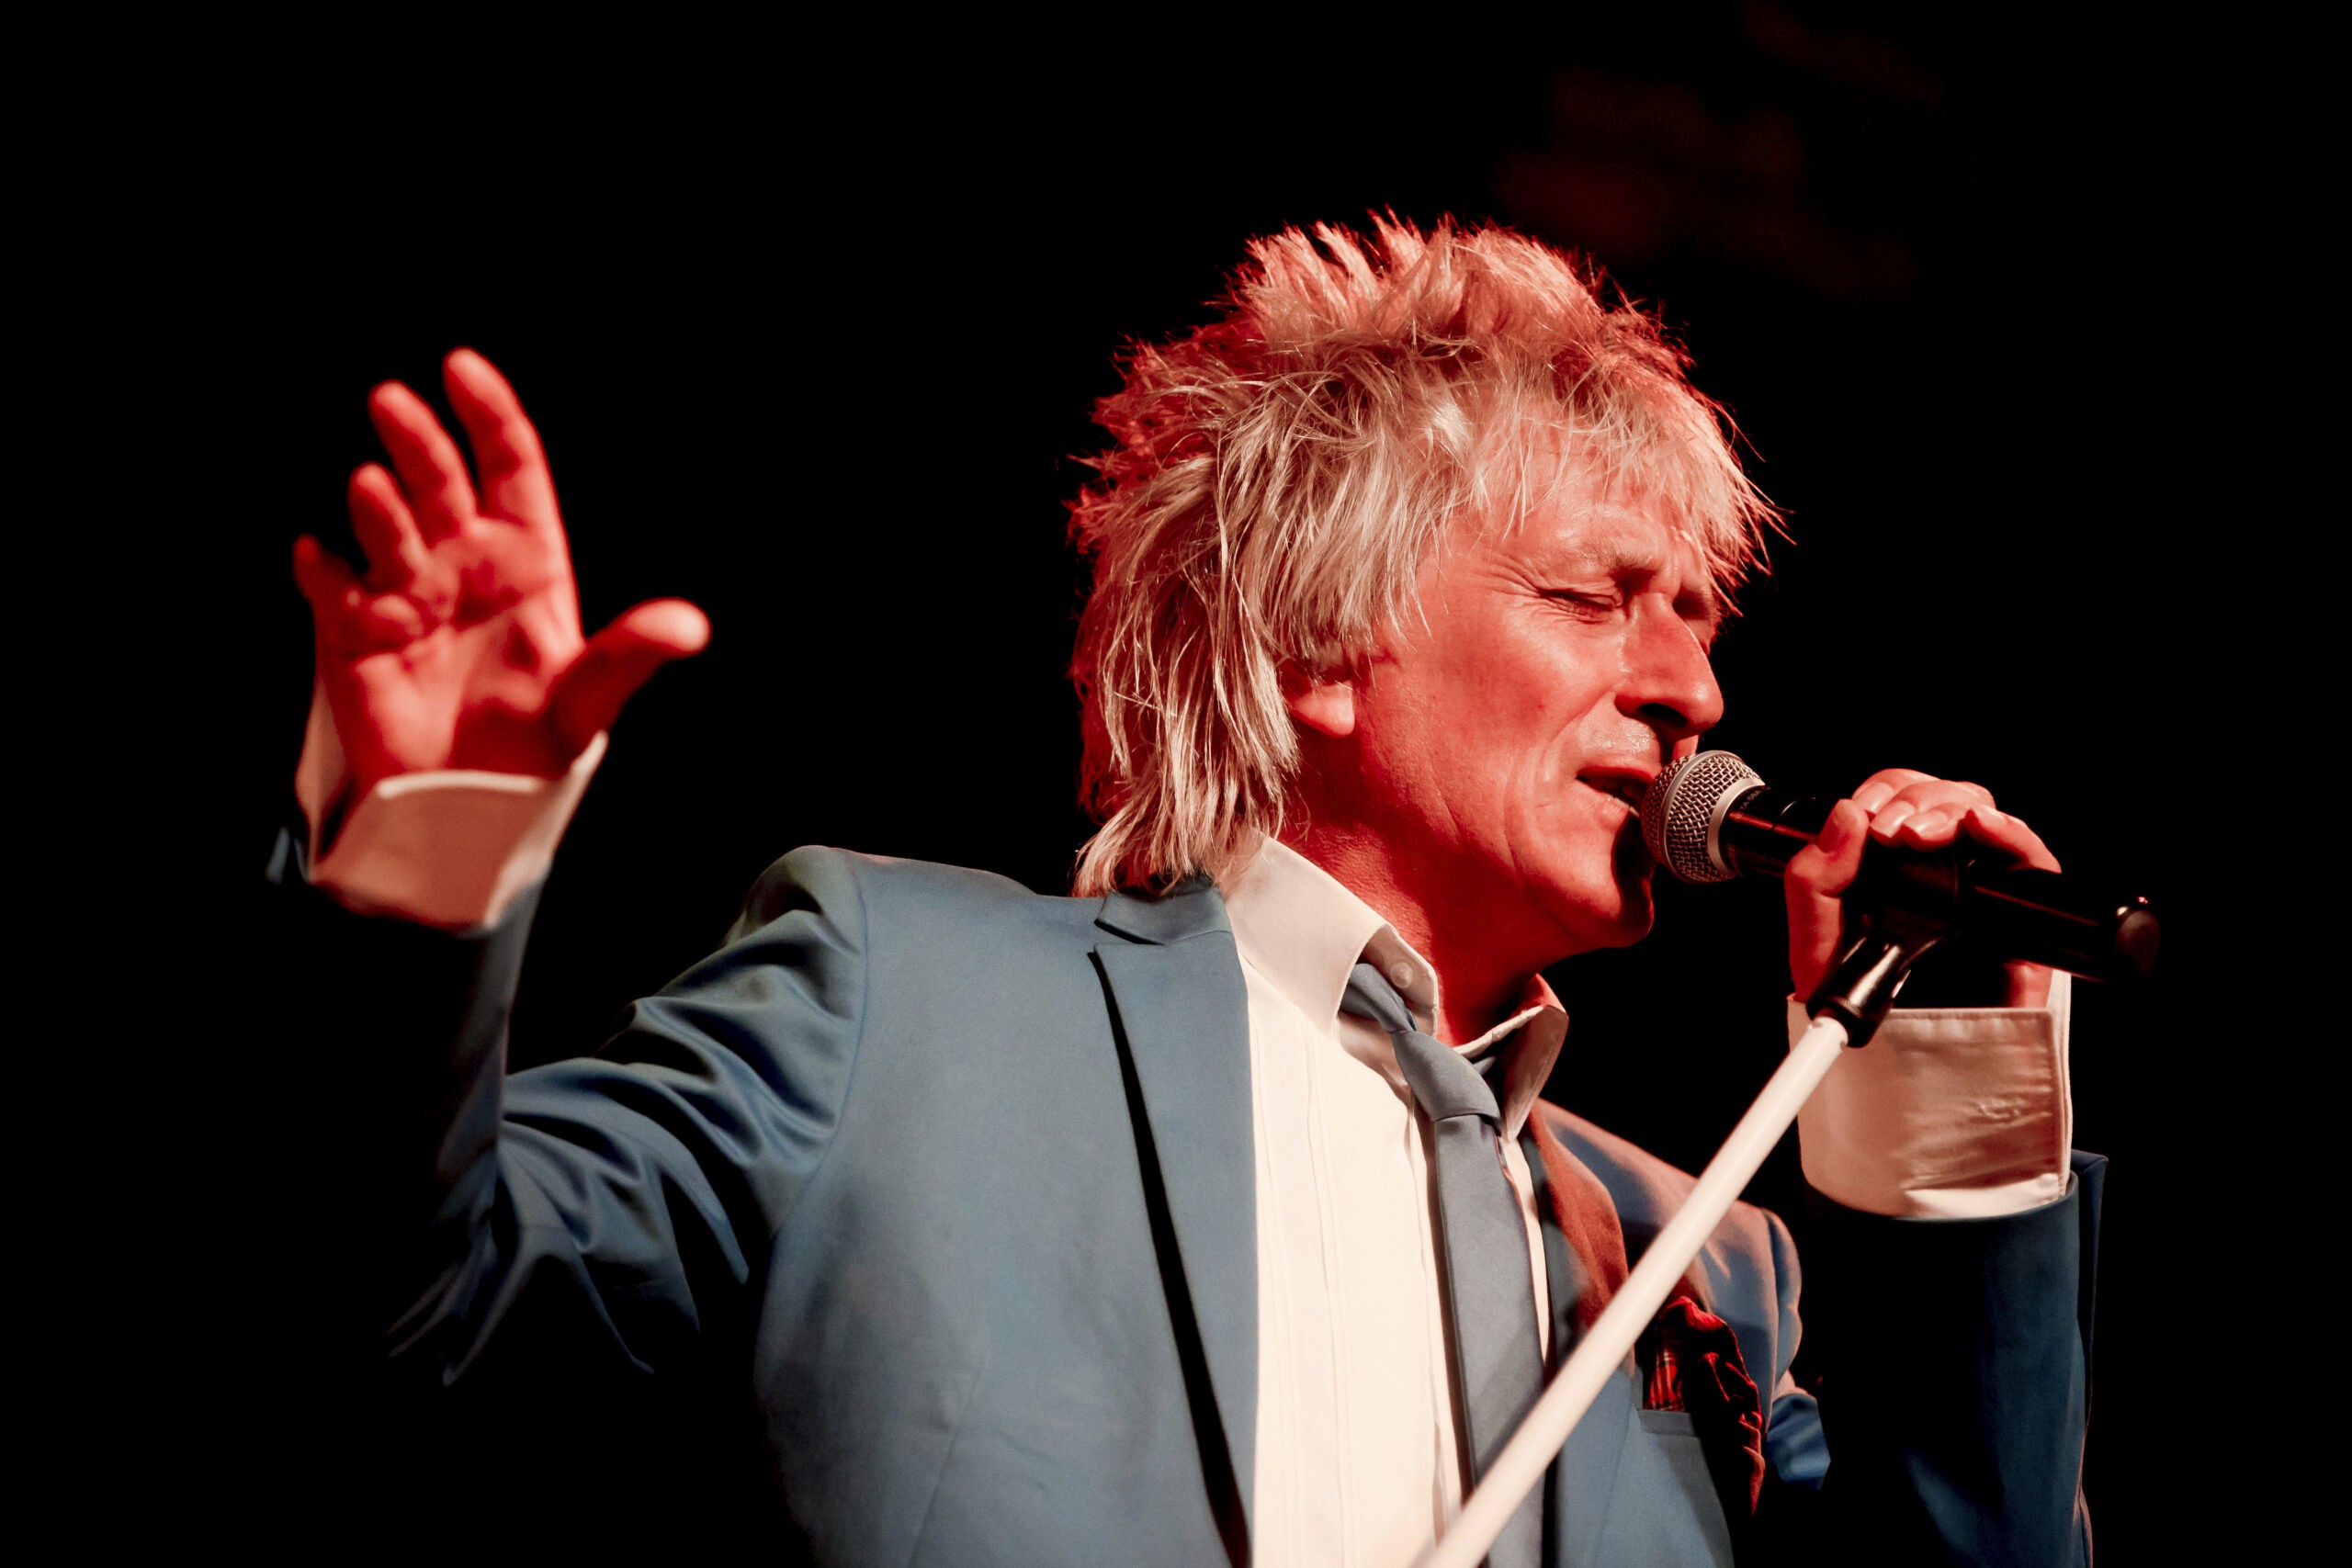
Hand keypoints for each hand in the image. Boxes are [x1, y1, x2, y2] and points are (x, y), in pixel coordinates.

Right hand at [292, 350, 708, 803]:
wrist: (468, 808)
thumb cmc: (532, 747)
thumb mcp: (588, 702)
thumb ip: (629, 656)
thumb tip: (692, 627)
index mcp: (526, 559)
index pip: (509, 467)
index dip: (489, 415)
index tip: (462, 367)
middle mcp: (462, 560)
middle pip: (440, 480)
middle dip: (419, 440)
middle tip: (394, 401)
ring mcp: (406, 589)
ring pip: (386, 525)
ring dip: (378, 504)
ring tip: (373, 487)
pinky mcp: (355, 629)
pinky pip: (329, 584)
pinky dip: (320, 567)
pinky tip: (316, 555)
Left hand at [1781, 769, 2061, 1007]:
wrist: (1895, 1065)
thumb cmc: (1857, 1007)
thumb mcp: (1814, 940)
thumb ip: (1813, 879)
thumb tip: (1845, 816)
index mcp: (1892, 867)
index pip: (1902, 798)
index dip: (1887, 792)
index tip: (1865, 813)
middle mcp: (1939, 872)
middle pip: (1947, 798)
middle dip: (1919, 798)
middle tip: (1891, 829)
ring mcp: (1979, 891)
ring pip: (1985, 815)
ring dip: (1952, 807)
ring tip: (1920, 833)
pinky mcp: (2017, 919)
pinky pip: (2032, 862)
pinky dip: (2010, 831)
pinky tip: (1980, 824)